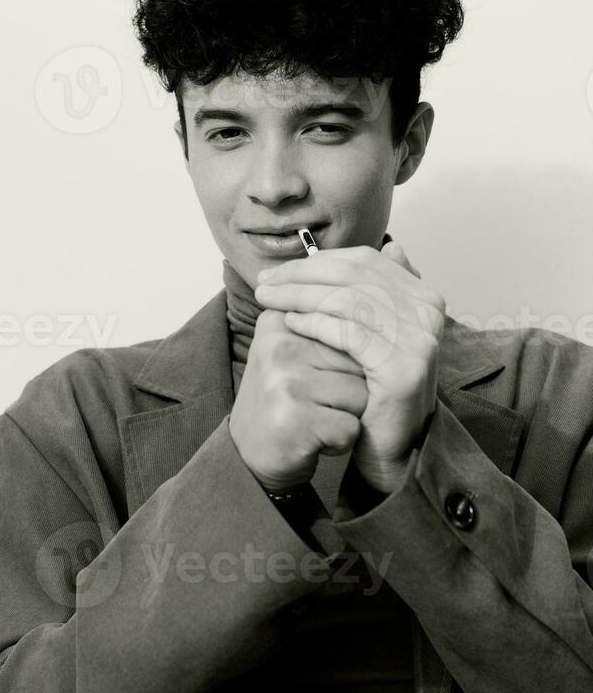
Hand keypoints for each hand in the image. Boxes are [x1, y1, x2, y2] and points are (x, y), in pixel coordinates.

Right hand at [228, 308, 368, 492]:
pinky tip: (313, 441)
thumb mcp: (298, 354)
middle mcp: (278, 344)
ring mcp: (284, 381)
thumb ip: (331, 329)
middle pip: (360, 361)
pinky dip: (342, 442)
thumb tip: (388, 316)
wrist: (249, 457)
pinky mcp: (293, 418)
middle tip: (317, 404)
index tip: (318, 378)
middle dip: (354, 390)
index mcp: (280, 320)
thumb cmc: (286, 401)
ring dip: (349, 417)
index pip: (352, 330)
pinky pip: (352, 427)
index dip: (350, 364)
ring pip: (362, 395)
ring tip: (316, 421)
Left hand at [253, 241, 445, 493]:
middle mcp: (429, 311)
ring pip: (348, 300)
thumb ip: (381, 292)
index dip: (317, 260)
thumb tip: (391, 246)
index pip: (365, 260)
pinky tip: (291, 323)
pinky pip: (350, 333)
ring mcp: (420, 339)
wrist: (391, 447)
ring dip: (300, 295)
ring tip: (268, 299)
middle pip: (354, 275)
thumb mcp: (377, 332)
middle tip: (263, 280)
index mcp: (424, 296)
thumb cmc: (375, 389)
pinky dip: (316, 323)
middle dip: (302, 275)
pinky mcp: (403, 366)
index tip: (279, 270)